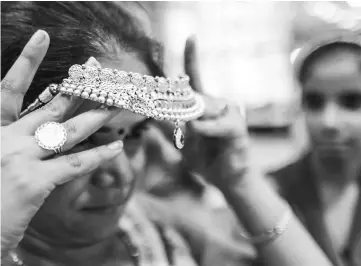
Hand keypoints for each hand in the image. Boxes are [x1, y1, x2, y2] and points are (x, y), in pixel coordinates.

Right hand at [1, 30, 123, 253]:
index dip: (26, 61)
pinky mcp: (33, 181)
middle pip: (50, 106)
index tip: (42, 37)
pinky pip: (74, 163)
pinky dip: (99, 156)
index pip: (10, 88)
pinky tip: (117, 147)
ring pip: (67, 131)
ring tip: (115, 104)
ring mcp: (19, 158)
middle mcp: (6, 138)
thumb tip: (39, 129)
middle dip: (77, 86)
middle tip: (96, 68)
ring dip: (95, 116)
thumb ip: (13, 138)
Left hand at [182, 36, 248, 190]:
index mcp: (205, 106)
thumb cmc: (206, 159)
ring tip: (197, 137)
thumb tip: (152, 112)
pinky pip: (218, 124)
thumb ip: (170, 126)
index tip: (190, 37)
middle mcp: (219, 105)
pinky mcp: (237, 128)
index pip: (196, 78)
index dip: (192, 58)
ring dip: (194, 124)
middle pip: (195, 95)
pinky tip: (198, 132)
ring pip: (204, 108)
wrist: (227, 180)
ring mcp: (230, 114)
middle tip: (179, 123)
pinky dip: (206, 129)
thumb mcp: (182, 141)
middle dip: (181, 107)